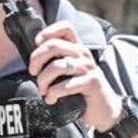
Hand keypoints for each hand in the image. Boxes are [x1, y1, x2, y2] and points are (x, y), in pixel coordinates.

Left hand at [29, 20, 127, 135]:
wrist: (104, 110)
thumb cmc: (82, 92)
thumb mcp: (69, 74)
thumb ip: (56, 63)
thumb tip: (33, 62)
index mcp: (77, 49)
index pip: (65, 27)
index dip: (48, 32)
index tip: (37, 45)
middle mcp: (83, 55)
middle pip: (54, 45)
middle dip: (37, 59)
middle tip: (34, 73)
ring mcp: (89, 68)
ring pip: (57, 66)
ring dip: (43, 80)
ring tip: (43, 90)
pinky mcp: (92, 82)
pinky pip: (66, 85)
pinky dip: (54, 93)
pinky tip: (51, 99)